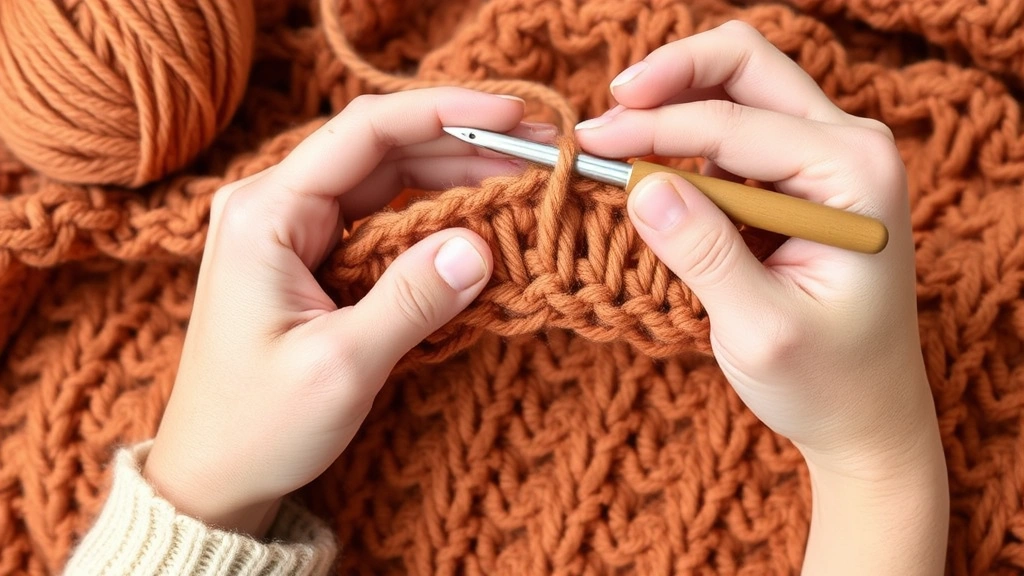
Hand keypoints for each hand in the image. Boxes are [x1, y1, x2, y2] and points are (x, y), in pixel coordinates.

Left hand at [142, 88, 547, 535]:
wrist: (215, 475)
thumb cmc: (258, 426)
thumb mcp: (340, 366)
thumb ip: (412, 299)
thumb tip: (481, 246)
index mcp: (266, 213)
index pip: (365, 131)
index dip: (444, 113)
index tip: (512, 117)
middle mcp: (275, 206)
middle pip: (383, 149)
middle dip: (463, 145)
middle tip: (538, 155)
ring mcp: (294, 231)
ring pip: (387, 181)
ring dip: (455, 178)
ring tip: (523, 183)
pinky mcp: (313, 258)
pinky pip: (382, 220)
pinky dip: (434, 218)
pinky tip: (480, 223)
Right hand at [576, 21, 946, 573]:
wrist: (866, 417)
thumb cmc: (828, 381)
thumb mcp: (761, 328)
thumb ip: (704, 253)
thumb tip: (640, 186)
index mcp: (855, 173)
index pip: (734, 125)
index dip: (652, 128)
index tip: (587, 143)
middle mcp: (850, 144)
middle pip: (746, 64)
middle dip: (669, 78)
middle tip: (607, 112)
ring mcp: (825, 155)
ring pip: (735, 88)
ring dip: (672, 105)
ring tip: (615, 147)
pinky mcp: (797, 176)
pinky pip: (732, 131)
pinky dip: (683, 139)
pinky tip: (649, 171)